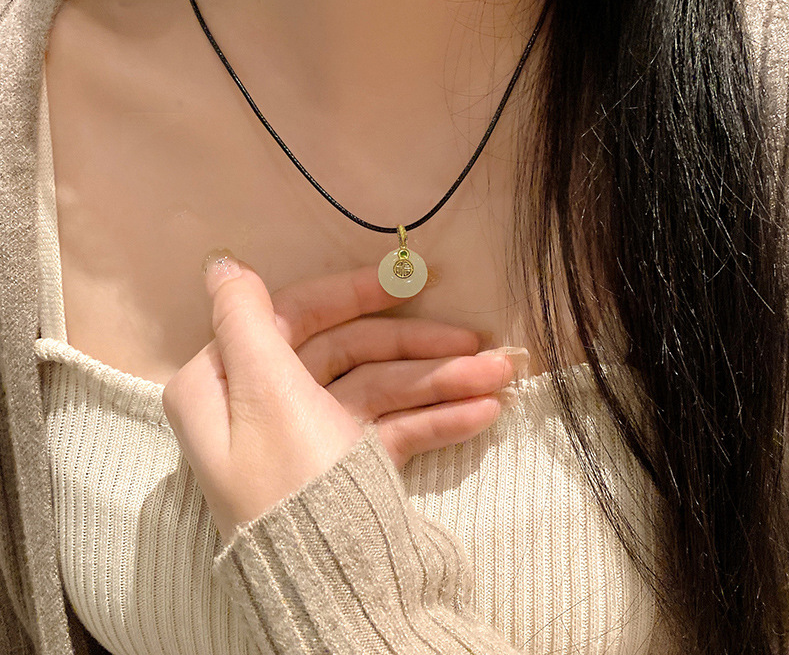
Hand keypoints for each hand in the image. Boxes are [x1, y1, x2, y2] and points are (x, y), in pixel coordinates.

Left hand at [162, 254, 525, 541]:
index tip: (405, 285)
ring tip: (499, 377)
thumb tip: (221, 261)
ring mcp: (310, 435)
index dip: (352, 295)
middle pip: (347, 353)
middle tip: (475, 343)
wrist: (334, 593)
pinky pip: (392, 428)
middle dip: (416, 347)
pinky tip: (483, 413)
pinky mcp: (345, 465)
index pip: (293, 316)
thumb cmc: (291, 479)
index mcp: (227, 382)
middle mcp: (264, 404)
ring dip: (441, 381)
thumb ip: (244, 317)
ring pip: (379, 390)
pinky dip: (435, 419)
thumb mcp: (262, 390)